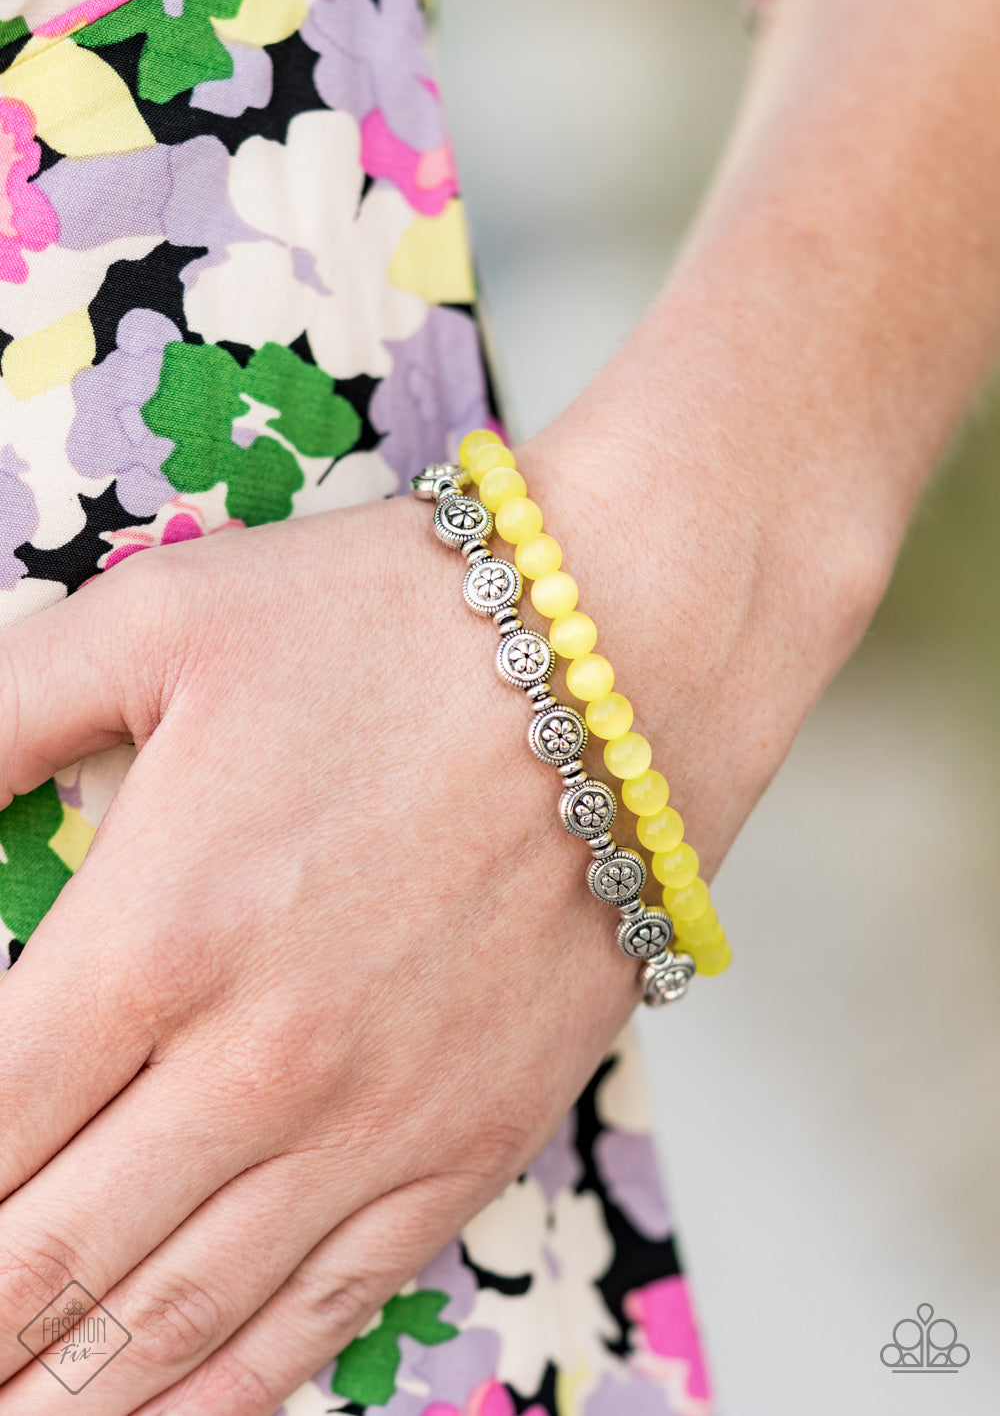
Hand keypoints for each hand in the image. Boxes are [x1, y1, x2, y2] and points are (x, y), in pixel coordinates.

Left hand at [0, 400, 877, 1414]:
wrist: (627, 656)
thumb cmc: (395, 625)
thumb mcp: (158, 625)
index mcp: (156, 939)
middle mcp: (257, 1068)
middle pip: (47, 1260)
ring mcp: (374, 1125)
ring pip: (175, 1322)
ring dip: (62, 1389)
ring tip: (5, 1414)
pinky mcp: (469, 1143)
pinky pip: (324, 1312)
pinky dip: (222, 1390)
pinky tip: (161, 1412)